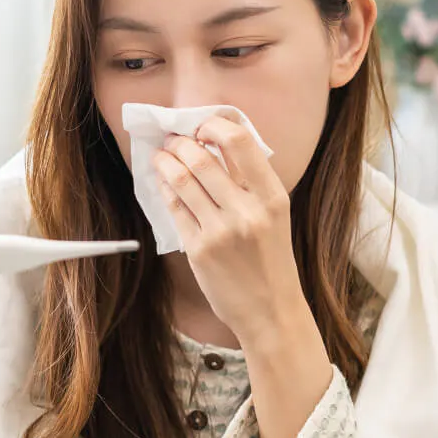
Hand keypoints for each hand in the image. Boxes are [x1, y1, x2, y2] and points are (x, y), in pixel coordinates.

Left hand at [153, 117, 308, 342]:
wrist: (271, 311)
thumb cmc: (272, 261)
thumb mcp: (275, 216)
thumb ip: (252, 183)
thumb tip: (216, 145)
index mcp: (273, 196)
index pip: (239, 142)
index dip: (214, 126)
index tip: (203, 127)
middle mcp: (248, 211)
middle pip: (202, 158)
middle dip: (181, 142)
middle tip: (174, 139)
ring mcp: (221, 231)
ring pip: (182, 180)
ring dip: (166, 161)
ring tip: (162, 155)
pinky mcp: (199, 249)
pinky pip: (175, 208)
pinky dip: (165, 189)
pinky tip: (163, 182)